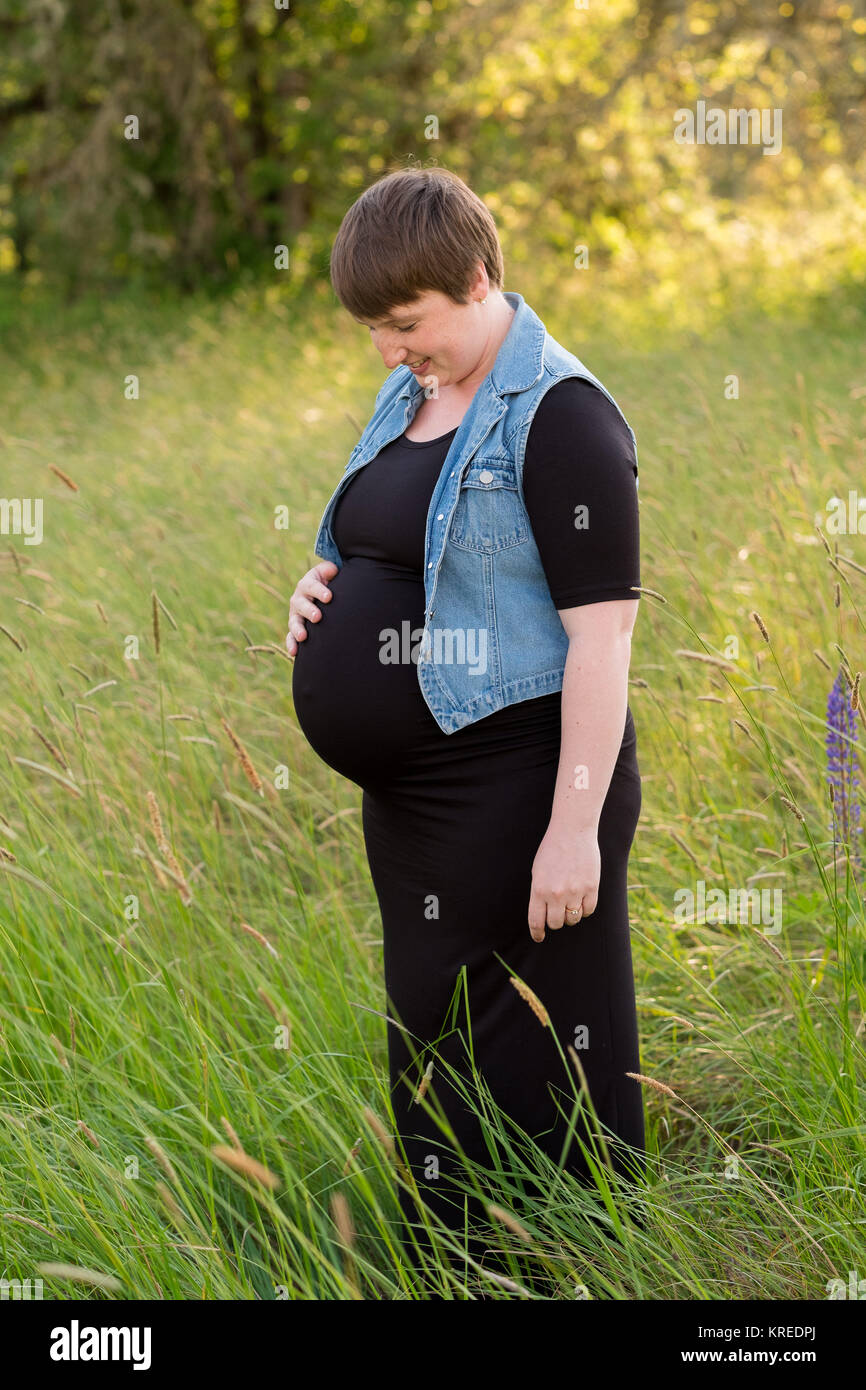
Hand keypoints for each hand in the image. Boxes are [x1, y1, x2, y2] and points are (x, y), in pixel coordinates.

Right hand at [285, 560, 339, 657]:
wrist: (325, 592)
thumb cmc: (330, 581)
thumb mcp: (330, 572)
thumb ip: (330, 570)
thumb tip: (333, 571)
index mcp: (307, 583)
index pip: (311, 585)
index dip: (319, 590)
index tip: (329, 597)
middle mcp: (299, 598)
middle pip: (301, 604)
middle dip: (309, 610)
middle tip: (318, 617)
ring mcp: (296, 614)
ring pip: (294, 621)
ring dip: (298, 629)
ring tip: (303, 637)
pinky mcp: (296, 627)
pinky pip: (291, 636)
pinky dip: (291, 644)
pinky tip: (294, 653)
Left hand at [527, 824, 599, 942]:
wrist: (572, 831)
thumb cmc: (551, 850)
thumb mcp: (537, 871)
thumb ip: (539, 893)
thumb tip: (542, 916)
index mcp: (539, 890)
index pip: (536, 921)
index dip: (537, 933)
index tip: (539, 937)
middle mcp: (556, 894)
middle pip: (557, 923)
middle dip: (556, 921)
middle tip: (557, 912)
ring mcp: (575, 892)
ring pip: (573, 918)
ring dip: (571, 915)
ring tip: (570, 902)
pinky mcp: (591, 888)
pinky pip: (589, 910)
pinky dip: (585, 909)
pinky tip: (582, 899)